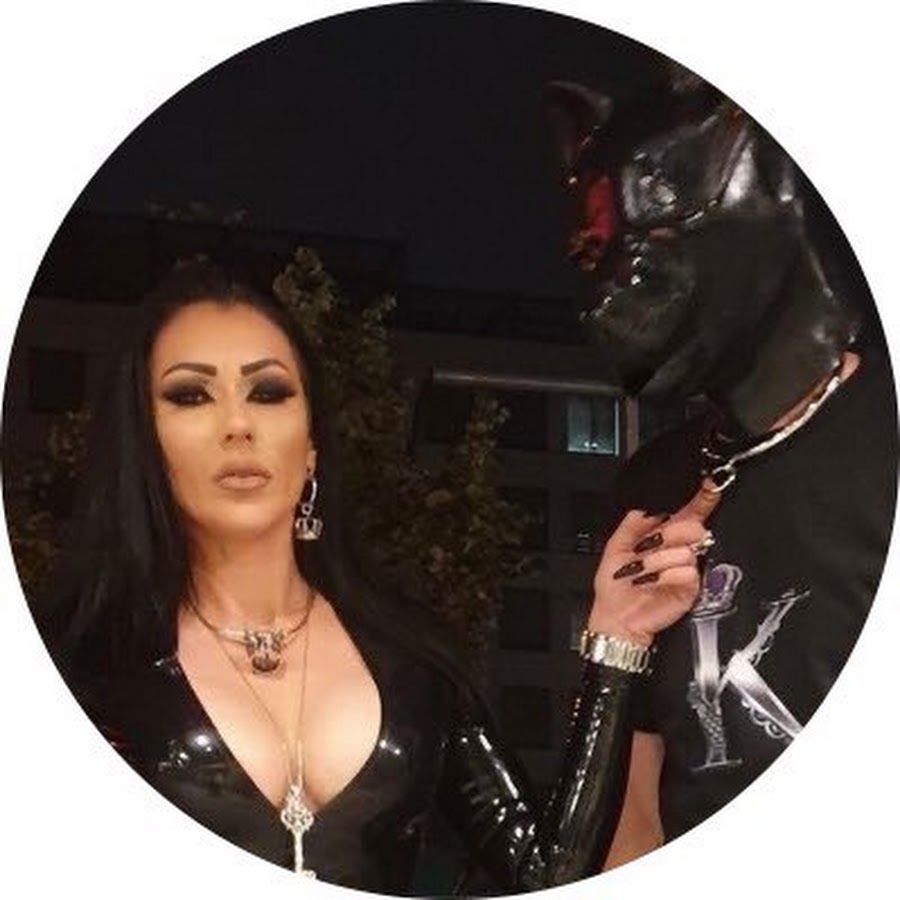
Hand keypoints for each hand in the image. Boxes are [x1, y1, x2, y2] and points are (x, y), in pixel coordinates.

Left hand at [586, 481, 720, 646]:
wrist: (616, 617)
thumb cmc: (615, 586)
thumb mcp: (616, 545)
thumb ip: (633, 522)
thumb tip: (650, 508)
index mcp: (662, 538)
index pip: (687, 514)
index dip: (700, 499)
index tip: (710, 484)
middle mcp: (677, 551)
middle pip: (692, 527)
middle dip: (669, 534)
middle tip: (650, 546)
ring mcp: (685, 569)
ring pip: (686, 550)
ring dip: (658, 560)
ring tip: (643, 572)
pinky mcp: (690, 588)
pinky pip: (688, 572)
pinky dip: (666, 576)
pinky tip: (653, 583)